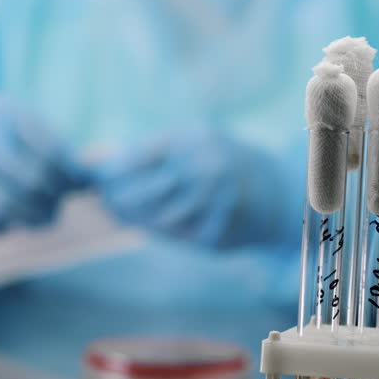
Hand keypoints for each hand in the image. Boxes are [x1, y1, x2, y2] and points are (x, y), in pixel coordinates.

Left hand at [96, 127, 284, 247]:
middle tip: (109, 203)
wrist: (277, 189)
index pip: (135, 160)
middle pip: (141, 193)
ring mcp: (213, 204)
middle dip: (120, 201)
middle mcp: (203, 169)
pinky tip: (161, 225)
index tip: (101, 182)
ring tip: (128, 215)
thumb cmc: (220, 162)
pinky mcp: (218, 232)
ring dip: (138, 219)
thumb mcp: (192, 144)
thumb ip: (152, 154)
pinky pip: (178, 237)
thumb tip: (101, 170)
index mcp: (192, 141)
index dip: (113, 174)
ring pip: (156, 220)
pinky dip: (165, 232)